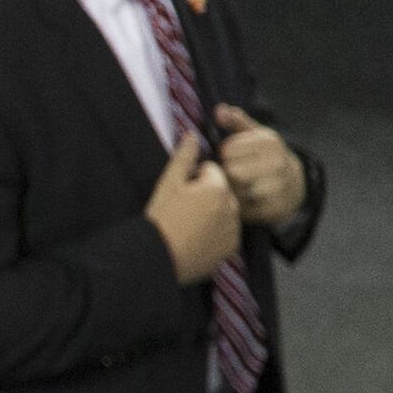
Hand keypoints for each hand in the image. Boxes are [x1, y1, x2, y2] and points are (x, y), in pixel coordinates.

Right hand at [147, 132, 240, 283]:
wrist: (158, 256)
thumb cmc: (162, 218)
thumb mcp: (168, 184)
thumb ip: (183, 157)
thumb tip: (191, 136)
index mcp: (218, 188)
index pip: (212, 171)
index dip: (194, 179)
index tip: (181, 193)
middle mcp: (232, 207)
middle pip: (221, 192)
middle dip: (206, 197)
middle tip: (182, 211)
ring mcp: (233, 229)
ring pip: (225, 213)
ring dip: (212, 215)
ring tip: (188, 226)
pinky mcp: (230, 248)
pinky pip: (226, 234)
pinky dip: (215, 235)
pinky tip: (195, 239)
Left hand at [214, 104, 305, 227]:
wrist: (295, 184)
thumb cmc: (267, 156)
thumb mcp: (255, 135)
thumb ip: (235, 122)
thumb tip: (220, 109)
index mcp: (269, 143)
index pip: (228, 149)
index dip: (224, 154)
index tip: (230, 156)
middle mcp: (277, 163)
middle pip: (231, 171)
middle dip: (226, 173)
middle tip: (232, 174)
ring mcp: (278, 187)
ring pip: (236, 191)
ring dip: (232, 190)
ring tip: (238, 186)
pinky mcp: (274, 208)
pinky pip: (244, 209)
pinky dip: (240, 206)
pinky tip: (245, 199)